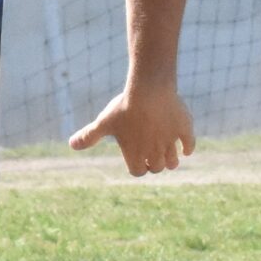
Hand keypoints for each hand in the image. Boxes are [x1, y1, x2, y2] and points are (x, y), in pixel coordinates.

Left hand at [69, 80, 195, 175]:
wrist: (148, 89)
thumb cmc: (124, 107)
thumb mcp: (104, 122)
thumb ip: (89, 136)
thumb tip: (71, 145)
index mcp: (136, 155)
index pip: (138, 171)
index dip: (138, 167)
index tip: (138, 161)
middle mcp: (154, 153)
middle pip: (157, 168)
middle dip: (154, 164)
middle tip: (152, 155)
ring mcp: (171, 142)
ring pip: (173, 161)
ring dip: (171, 160)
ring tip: (168, 152)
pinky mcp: (184, 129)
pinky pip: (190, 144)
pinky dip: (188, 147)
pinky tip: (185, 146)